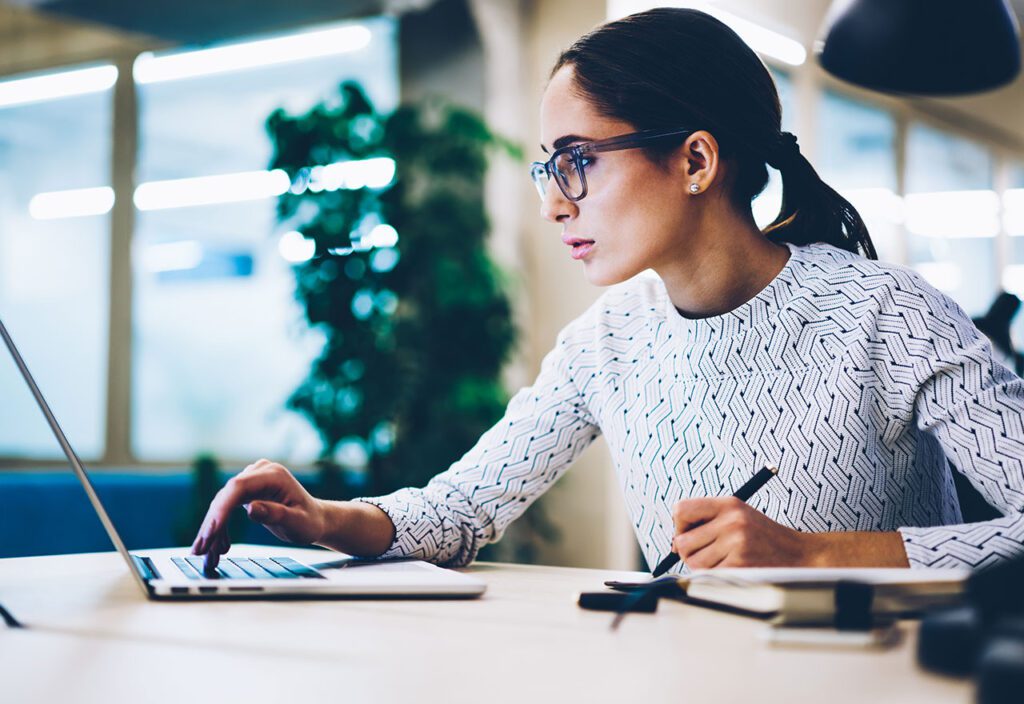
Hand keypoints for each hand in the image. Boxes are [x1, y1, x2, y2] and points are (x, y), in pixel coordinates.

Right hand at [190, 459, 325, 571]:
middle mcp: (260, 473)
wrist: (315, 519)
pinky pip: (227, 508)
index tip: (211, 531)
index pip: (239, 487)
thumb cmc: (310, 521)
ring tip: (205, 554)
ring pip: (223, 504)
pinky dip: (220, 529)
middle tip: (200, 550)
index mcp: (274, 475)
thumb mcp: (298, 522)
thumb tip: (251, 509)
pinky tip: (218, 547)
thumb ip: (276, 514)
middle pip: (227, 496)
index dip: (222, 508)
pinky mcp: (247, 491)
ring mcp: (252, 480)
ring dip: (212, 530)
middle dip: (212, 525)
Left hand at [670, 497, 812, 568]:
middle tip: (708, 553)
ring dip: (703, 567)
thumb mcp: (738, 515)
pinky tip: (734, 568)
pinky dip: (716, 576)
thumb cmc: (763, 537)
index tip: (689, 534)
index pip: (681, 509)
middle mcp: (731, 521)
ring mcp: (736, 543)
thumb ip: (708, 521)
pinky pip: (708, 576)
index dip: (679, 525)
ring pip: (693, 562)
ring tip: (725, 560)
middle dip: (689, 552)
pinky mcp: (740, 564)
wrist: (799, 554)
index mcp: (728, 504)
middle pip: (682, 542)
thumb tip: (675, 543)